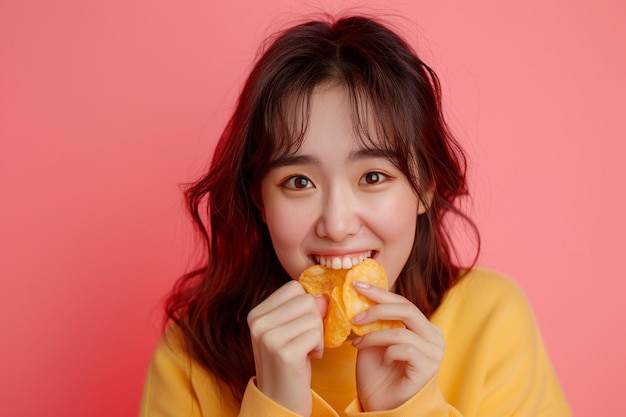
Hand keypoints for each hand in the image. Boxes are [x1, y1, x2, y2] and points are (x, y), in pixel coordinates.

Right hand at [247, 280, 327, 415]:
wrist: (280, 401)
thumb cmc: (289, 364)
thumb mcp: (291, 330)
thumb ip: (303, 309)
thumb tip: (324, 296)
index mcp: (256, 314)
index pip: (294, 287)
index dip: (307, 305)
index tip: (301, 326)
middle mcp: (258, 323)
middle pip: (306, 300)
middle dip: (315, 320)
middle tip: (305, 341)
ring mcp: (268, 338)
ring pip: (314, 317)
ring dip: (318, 336)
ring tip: (305, 351)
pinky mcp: (284, 353)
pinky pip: (316, 335)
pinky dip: (319, 348)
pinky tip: (308, 359)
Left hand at [350, 281, 444, 410]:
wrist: (381, 405)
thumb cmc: (378, 374)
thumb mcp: (372, 340)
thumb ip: (372, 320)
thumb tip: (359, 295)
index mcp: (422, 326)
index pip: (402, 301)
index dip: (379, 291)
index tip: (357, 284)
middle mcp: (433, 336)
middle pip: (406, 308)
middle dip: (376, 308)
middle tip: (355, 315)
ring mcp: (434, 352)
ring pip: (401, 330)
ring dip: (374, 335)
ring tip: (358, 343)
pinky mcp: (429, 367)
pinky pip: (404, 348)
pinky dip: (387, 351)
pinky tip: (383, 361)